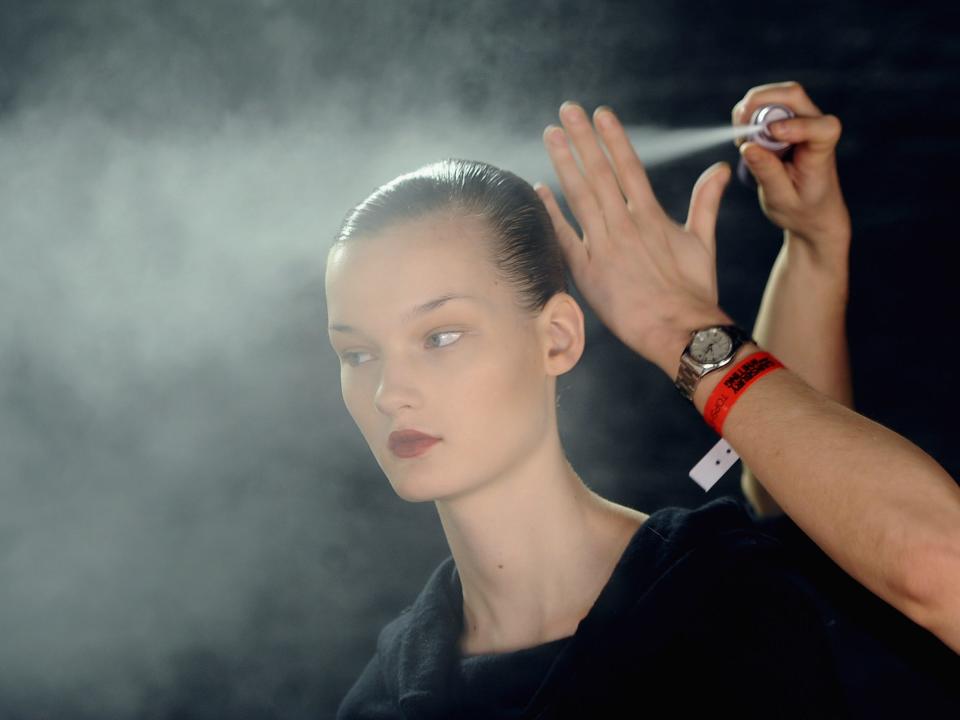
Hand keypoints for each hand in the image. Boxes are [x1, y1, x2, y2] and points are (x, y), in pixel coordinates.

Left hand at [535, 101, 734, 377]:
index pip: (629, 166)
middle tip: (567, 109)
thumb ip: (706, 201)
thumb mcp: (703, 241)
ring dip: (564, 163)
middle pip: (600, 172)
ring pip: (580, 196)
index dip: (614, 138)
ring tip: (551, 134)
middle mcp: (625, 224)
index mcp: (651, 215)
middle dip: (583, 138)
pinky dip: (551, 212)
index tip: (600, 113)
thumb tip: (721, 167)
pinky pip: (563, 237)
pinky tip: (538, 189)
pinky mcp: (587, 271)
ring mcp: (604, 246)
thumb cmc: (693, 291)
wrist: (680, 330)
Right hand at [734, 81, 851, 268]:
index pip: (821, 128)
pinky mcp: (788, 121)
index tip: (770, 136)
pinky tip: (743, 135)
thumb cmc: (801, 208)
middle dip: (760, 103)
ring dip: (752, 107)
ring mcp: (802, 121)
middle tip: (739, 127)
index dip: (795, 126)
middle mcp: (816, 128)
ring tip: (740, 138)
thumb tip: (747, 147)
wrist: (812, 209)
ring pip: (778, 94)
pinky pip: (768, 103)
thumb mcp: (781, 199)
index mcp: (822, 151)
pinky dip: (749, 113)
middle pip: (792, 95)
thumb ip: (767, 172)